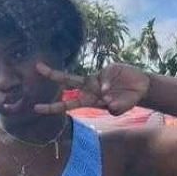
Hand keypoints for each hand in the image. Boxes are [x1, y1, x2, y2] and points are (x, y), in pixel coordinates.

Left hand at [34, 63, 150, 115]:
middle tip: (37, 67)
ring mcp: (96, 78)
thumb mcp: (122, 108)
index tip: (35, 108)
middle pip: (66, 81)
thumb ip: (117, 108)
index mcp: (87, 100)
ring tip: (89, 88)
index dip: (51, 107)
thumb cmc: (127, 100)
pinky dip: (107, 82)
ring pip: (81, 75)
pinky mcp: (106, 70)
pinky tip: (111, 88)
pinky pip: (103, 76)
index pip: (65, 104)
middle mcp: (88, 88)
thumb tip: (108, 102)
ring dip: (77, 78)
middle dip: (51, 74)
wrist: (141, 87)